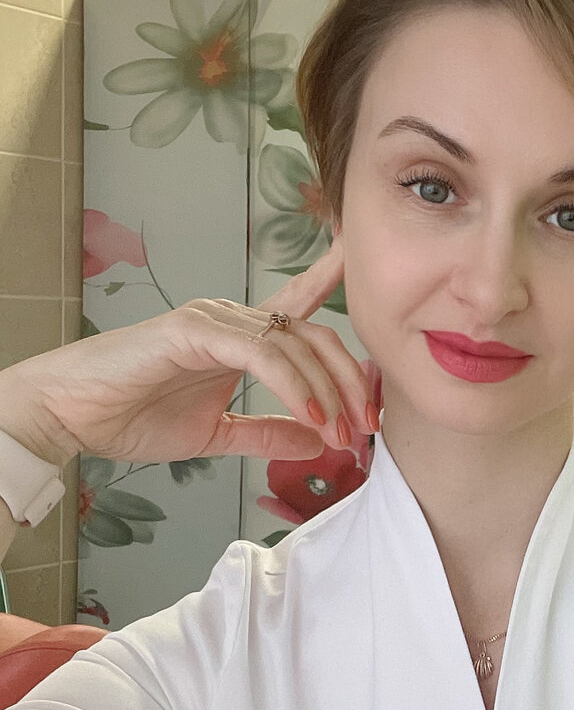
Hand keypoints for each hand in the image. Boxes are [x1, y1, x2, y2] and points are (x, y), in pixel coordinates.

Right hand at [0, 242, 375, 468]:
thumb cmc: (132, 417)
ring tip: (344, 433)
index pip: (299, 308)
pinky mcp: (196, 331)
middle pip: (317, 338)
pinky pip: (263, 354)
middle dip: (351, 383)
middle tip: (367, 427)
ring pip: (296, 345)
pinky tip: (312, 415)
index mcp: (241, 339)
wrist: (70, 417)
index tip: (366, 268)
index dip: (333, 283)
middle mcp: (233, 321)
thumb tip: (315, 440)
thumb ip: (268, 434)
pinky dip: (294, 386)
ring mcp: (215, 321)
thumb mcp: (218, 434)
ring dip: (328, 392)